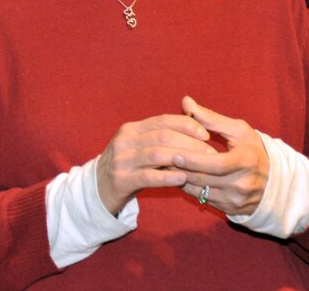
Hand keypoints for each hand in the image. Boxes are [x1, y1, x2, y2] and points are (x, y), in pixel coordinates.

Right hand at [96, 112, 214, 214]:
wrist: (98, 188)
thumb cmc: (128, 166)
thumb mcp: (139, 146)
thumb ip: (160, 137)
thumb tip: (193, 126)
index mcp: (131, 129)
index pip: (163, 120)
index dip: (186, 125)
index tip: (206, 134)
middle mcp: (125, 140)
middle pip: (163, 136)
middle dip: (190, 143)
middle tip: (210, 153)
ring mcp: (121, 160)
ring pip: (157, 154)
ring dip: (183, 159)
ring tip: (202, 166)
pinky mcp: (121, 180)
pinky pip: (148, 177)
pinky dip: (167, 177)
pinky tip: (183, 179)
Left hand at [172, 95, 268, 214]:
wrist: (276, 184)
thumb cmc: (253, 151)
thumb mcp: (238, 131)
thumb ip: (210, 118)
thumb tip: (186, 101)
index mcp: (246, 162)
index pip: (216, 164)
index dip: (194, 160)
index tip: (175, 153)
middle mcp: (241, 184)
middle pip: (204, 178)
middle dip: (180, 169)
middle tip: (160, 159)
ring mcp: (236, 199)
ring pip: (200, 190)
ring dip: (179, 179)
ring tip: (163, 166)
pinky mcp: (229, 209)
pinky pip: (202, 198)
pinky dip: (187, 187)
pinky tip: (175, 176)